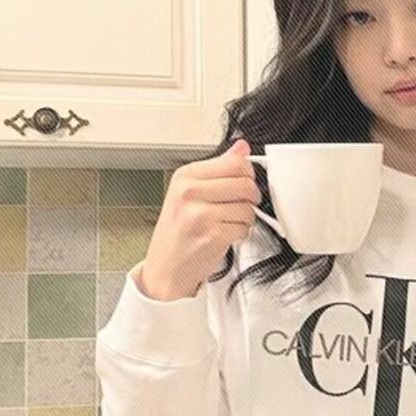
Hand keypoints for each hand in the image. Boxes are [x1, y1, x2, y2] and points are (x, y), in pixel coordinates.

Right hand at [140, 138, 261, 299]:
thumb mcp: (191, 193)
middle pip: (245, 183)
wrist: (165, 268)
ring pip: (248, 207)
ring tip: (225, 224)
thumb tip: (242, 147)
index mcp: (186, 176)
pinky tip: (224, 236)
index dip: (247, 175)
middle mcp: (190, 192)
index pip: (235, 162)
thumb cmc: (178, 231)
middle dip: (249, 198)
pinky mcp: (212, 235)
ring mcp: (200, 214)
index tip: (241, 184)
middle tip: (237, 207)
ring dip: (244, 219)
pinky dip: (240, 234)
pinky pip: (244, 227)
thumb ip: (219, 168)